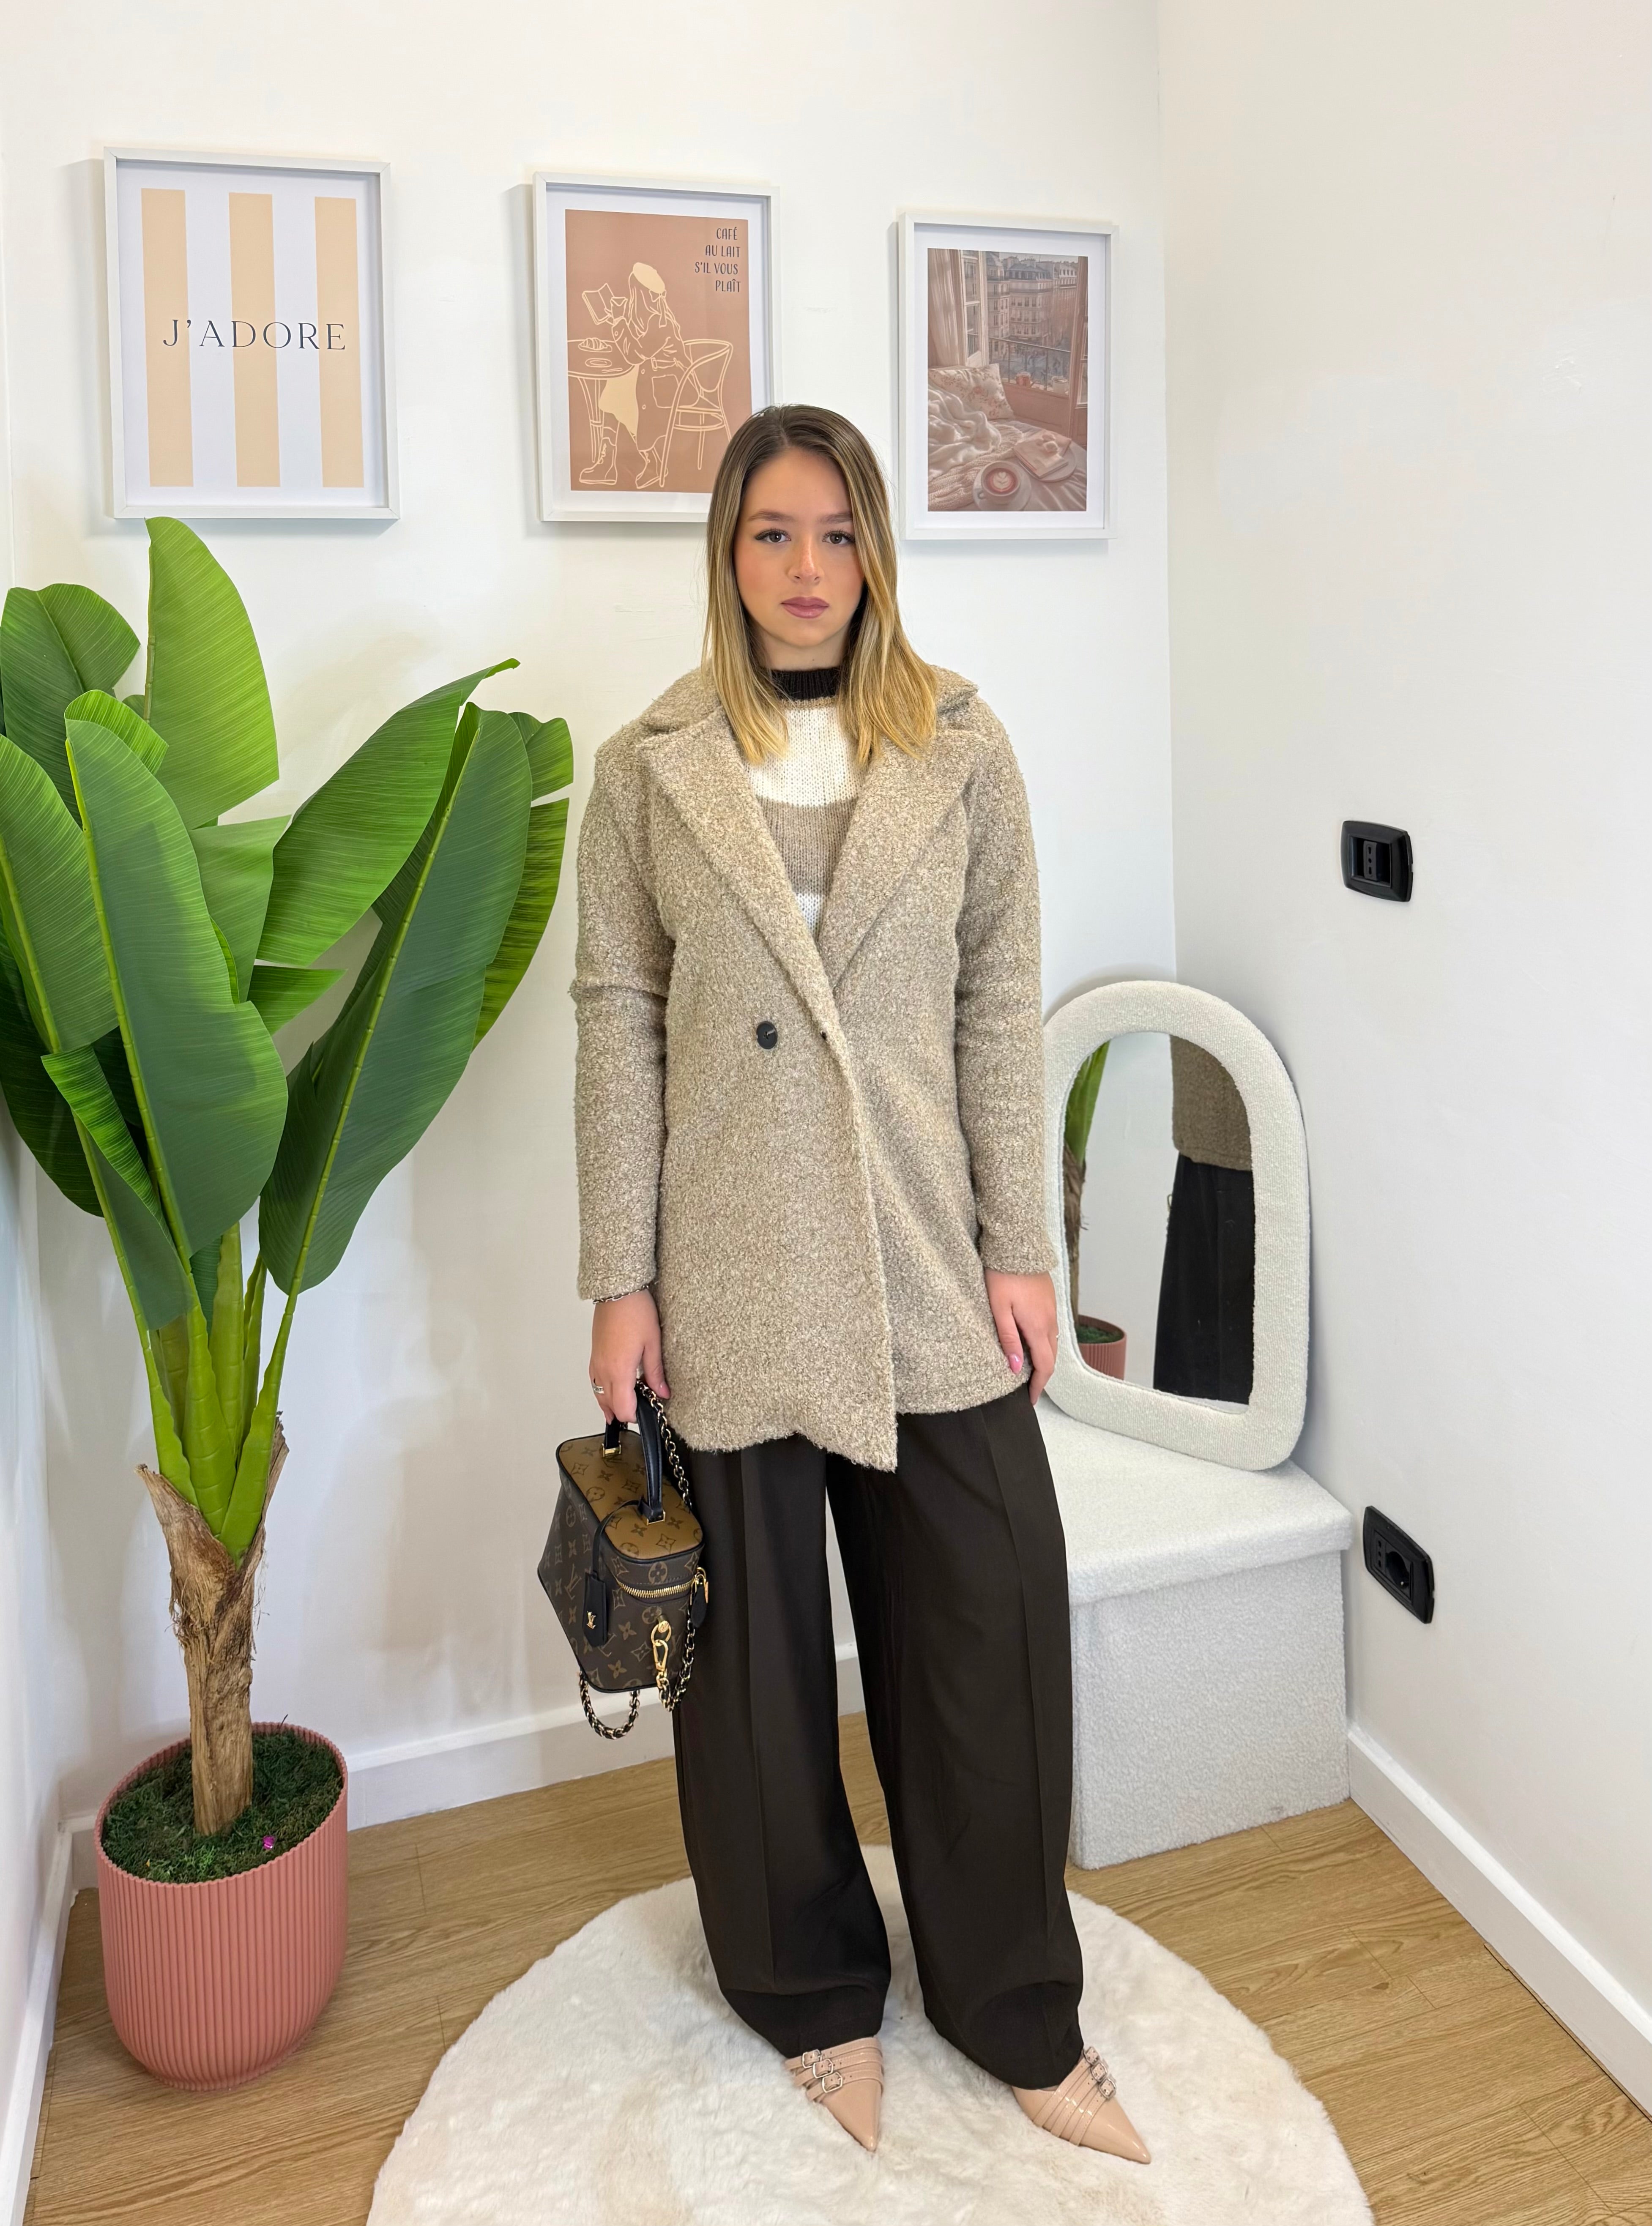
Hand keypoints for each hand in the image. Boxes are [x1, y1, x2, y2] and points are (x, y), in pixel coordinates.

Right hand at [588, 1291, 669, 1424]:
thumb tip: (662, 1392)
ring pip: (598, 1395)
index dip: (634, 1415)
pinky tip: (613, 1389)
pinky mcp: (594, 1355)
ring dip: (611, 1403)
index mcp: (619, 1370)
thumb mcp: (653, 1343)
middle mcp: (603, 1369)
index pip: (622, 1407)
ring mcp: (596, 1362)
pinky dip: (603, 1391)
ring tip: (626, 1404)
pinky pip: (594, 1382)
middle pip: (608, 1405)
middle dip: (624, 1412)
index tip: (647, 1412)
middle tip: (640, 1409)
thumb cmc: (635, 1311)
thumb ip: (655, 1372)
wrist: (618, 1291)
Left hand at [984, 1270, 1057, 1404]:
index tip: (1031, 1398)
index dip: (1039, 1385)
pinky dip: (1043, 1342)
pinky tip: (1030, 1341)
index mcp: (1037, 1326)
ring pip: (1052, 1342)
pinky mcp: (1049, 1300)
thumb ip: (1008, 1339)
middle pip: (1051, 1356)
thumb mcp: (998, 1309)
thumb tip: (1016, 1367)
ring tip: (1028, 1368)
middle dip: (1042, 1375)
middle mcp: (1049, 1321)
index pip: (1045, 1365)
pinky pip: (1050, 1328)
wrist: (1016, 1246)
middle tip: (1028, 1387)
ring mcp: (1052, 1310)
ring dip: (1043, 1358)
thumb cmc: (1002, 1276)